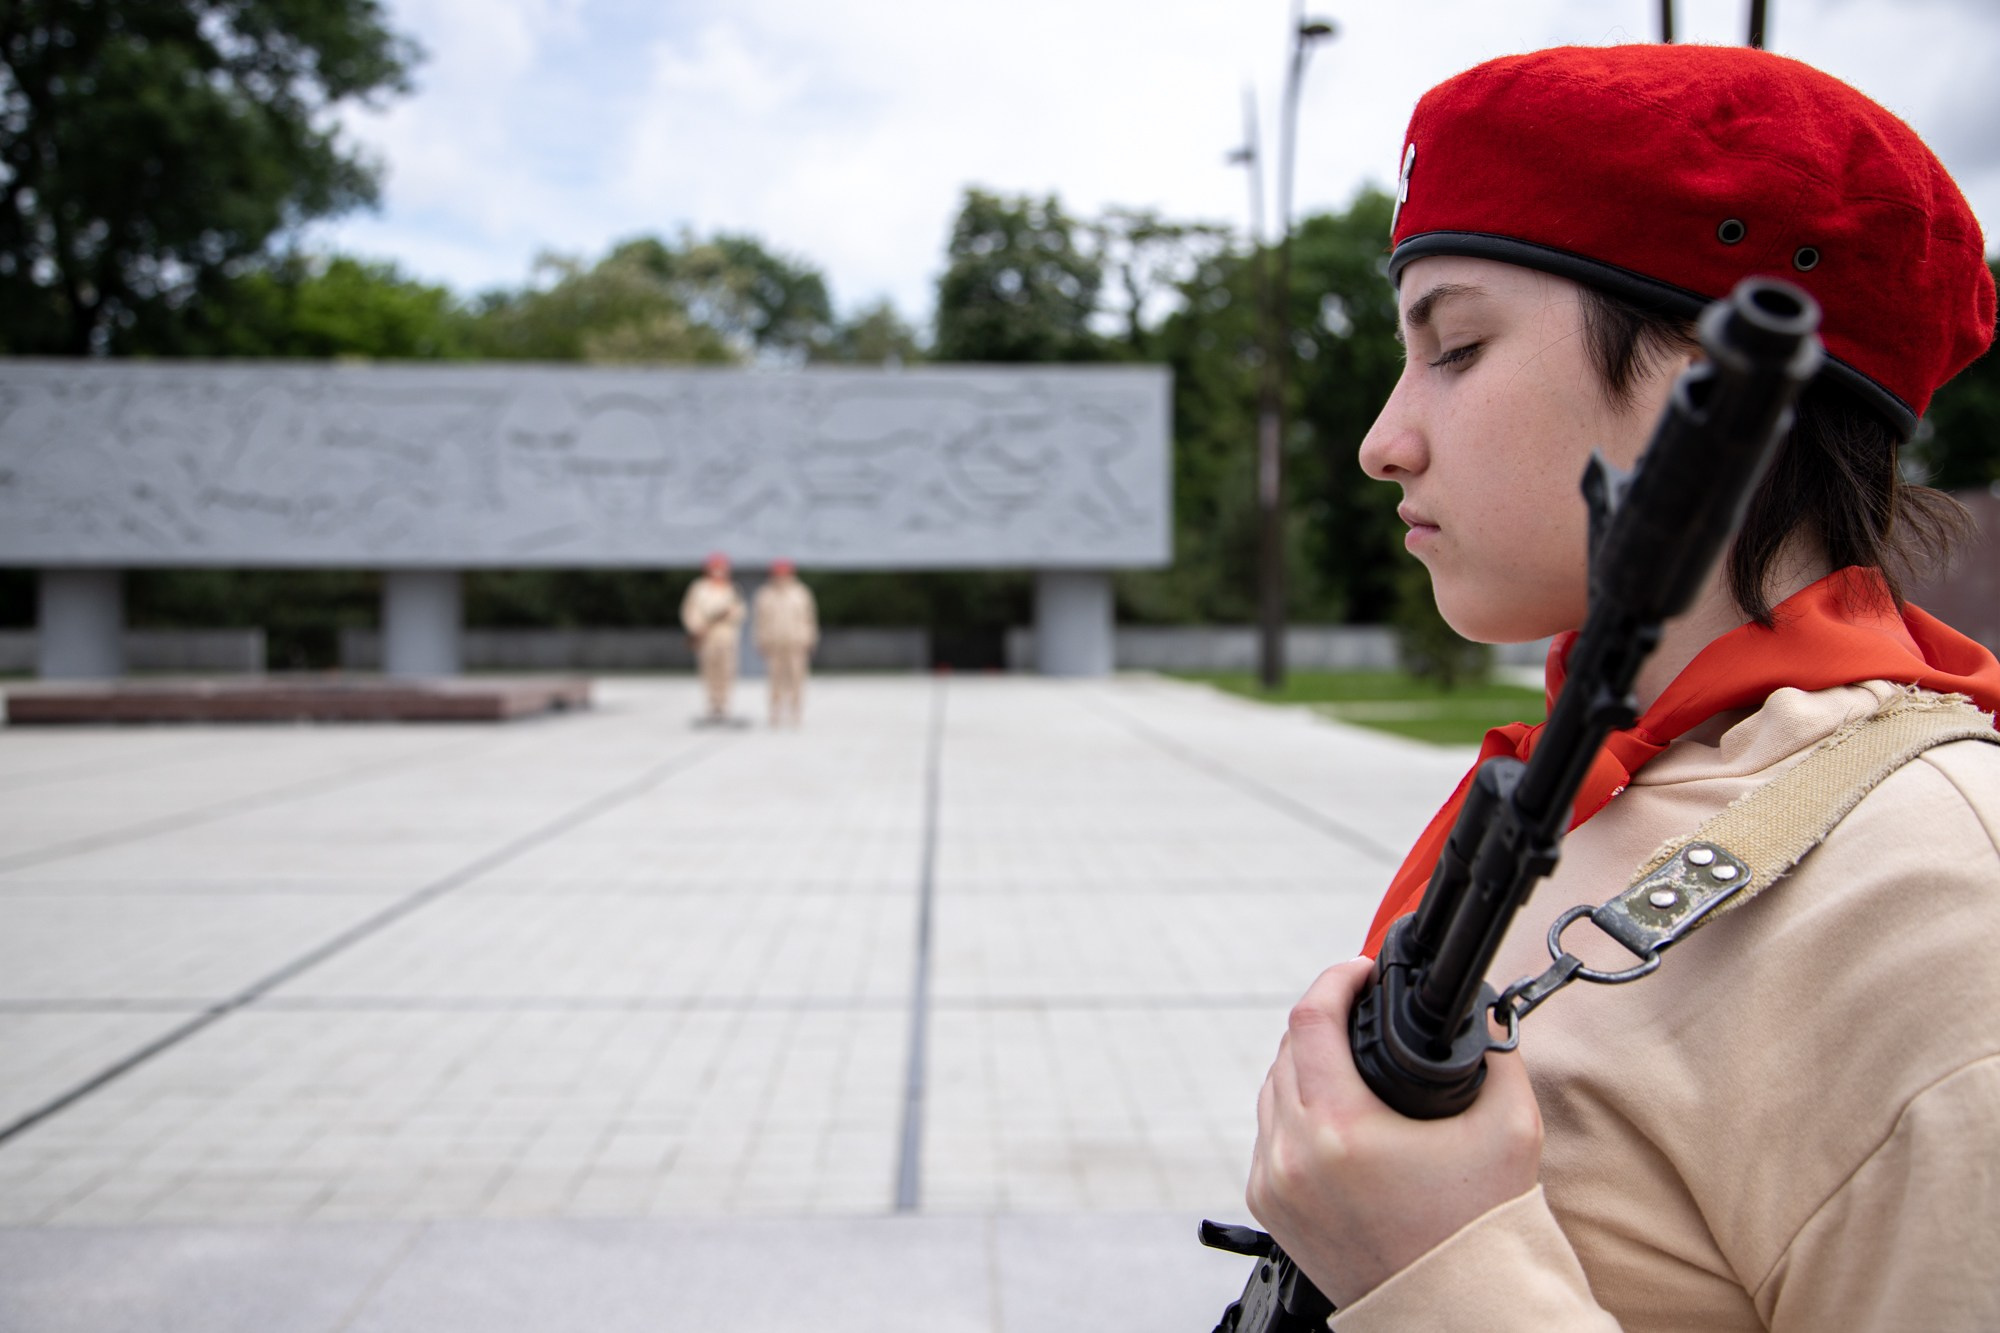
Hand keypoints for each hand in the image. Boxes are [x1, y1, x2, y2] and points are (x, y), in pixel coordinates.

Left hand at [1247, 957, 1542, 1304]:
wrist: (1458, 1311)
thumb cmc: (1482, 1230)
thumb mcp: (1509, 1128)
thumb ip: (1498, 1056)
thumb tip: (1484, 1012)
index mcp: (1339, 1129)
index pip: (1310, 1019)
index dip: (1337, 979)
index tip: (1361, 971)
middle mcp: (1292, 1155)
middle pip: (1287, 1049)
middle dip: (1324, 1021)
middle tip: (1362, 1012)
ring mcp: (1273, 1182)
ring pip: (1271, 1090)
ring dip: (1304, 1064)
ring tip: (1348, 1058)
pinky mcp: (1268, 1205)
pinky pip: (1268, 1133)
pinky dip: (1294, 1111)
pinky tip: (1331, 1109)